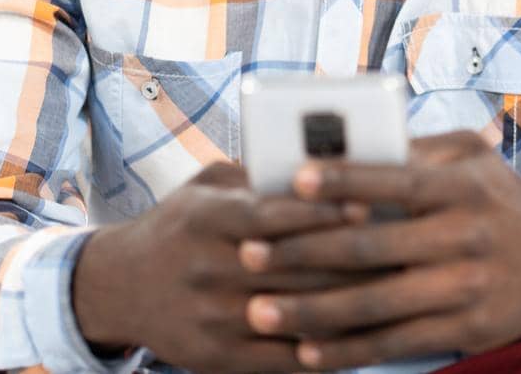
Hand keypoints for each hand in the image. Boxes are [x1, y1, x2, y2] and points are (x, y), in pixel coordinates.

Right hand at [70, 160, 377, 373]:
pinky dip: (324, 349)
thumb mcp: (206, 187)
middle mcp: (206, 269)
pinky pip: (281, 359)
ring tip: (395, 293)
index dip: (319, 213)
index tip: (367, 206)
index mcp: (206, 220)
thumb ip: (256, 177)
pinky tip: (361, 337)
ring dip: (347, 307)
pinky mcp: (217, 357)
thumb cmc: (181, 225)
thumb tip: (322, 166)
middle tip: (401, 249)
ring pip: (292, 315)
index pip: (269, 216)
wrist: (118, 287)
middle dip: (351, 259)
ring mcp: (211, 318)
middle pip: (291, 268)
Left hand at [234, 131, 520, 369]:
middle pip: (371, 249)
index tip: (293, 180)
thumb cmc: (498, 197)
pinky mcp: (464, 329)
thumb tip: (348, 144)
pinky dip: (346, 350)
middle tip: (248, 254)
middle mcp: (464, 237)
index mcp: (461, 187)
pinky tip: (305, 351)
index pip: (395, 180)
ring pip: (374, 305)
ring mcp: (465, 288)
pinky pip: (394, 343)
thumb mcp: (471, 158)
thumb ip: (416, 151)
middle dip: (302, 254)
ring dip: (310, 312)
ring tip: (259, 311)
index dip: (344, 180)